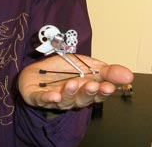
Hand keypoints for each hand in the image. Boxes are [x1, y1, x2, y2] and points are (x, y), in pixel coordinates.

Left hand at [18, 54, 132, 109]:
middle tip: (93, 85)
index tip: (110, 86)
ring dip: (70, 92)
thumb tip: (128, 75)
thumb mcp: (86, 64)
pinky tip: (54, 96)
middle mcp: (72, 98)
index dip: (103, 91)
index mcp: (85, 90)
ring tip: (72, 84)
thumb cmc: (61, 70)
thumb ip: (106, 70)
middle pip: (82, 99)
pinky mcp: (38, 98)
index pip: (97, 94)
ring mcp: (55, 99)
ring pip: (65, 100)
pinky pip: (43, 100)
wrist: (35, 71)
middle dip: (88, 92)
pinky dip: (49, 98)